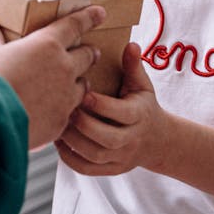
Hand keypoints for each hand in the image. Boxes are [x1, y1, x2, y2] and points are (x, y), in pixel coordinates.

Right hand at [0, 5, 104, 149]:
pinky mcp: (62, 121)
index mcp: (47, 44)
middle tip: (90, 51)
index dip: (89, 17)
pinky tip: (56, 110)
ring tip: (73, 83)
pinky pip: (71, 112)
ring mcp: (66, 96)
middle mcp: (64, 68)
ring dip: (80, 82)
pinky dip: (66, 108)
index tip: (100, 13)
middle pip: (87, 55)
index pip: (74, 25)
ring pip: (84, 85)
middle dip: (89, 52)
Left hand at [55, 42, 167, 176]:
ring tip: (57, 124)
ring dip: (73, 141)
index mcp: (139, 116)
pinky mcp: (110, 169)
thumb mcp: (142, 85)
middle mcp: (131, 140)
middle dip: (84, 125)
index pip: (121, 113)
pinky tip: (59, 142)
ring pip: (94, 156)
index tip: (83, 92)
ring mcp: (121, 158)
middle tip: (66, 109)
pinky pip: (87, 169)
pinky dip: (70, 158)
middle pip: (107, 139)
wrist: (157, 140)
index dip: (102, 105)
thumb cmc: (143, 105)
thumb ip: (134, 66)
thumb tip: (130, 44)